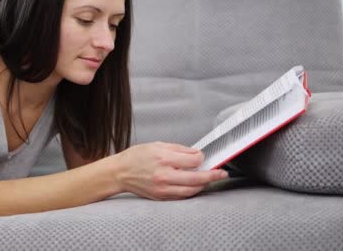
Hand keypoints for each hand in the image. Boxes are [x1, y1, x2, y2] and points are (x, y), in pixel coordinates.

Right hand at [113, 142, 227, 199]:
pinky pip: (182, 196)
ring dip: (204, 185)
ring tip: (210, 179)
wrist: (120, 172)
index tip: (202, 156)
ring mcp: (163, 188)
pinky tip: (196, 186)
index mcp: (164, 158)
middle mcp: (164, 175)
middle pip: (196, 178)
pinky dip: (192, 191)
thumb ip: (179, 149)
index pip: (193, 160)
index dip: (201, 157)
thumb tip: (196, 154)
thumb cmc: (137, 157)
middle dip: (212, 175)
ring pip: (191, 190)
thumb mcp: (158, 145)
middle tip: (222, 173)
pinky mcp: (161, 197)